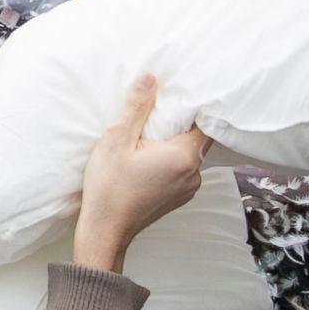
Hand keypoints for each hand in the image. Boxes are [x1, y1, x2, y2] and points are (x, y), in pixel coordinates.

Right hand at [72, 74, 208, 272]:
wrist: (105, 230)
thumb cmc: (109, 187)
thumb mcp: (116, 139)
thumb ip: (136, 107)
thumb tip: (150, 79)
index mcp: (184, 157)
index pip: (203, 123)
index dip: (190, 107)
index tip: (174, 97)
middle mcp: (193, 174)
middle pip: (195, 138)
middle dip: (176, 125)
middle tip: (152, 115)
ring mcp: (187, 188)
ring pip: (187, 154)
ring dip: (170, 144)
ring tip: (144, 139)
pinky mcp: (177, 197)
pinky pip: (180, 170)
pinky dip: (167, 161)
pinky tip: (145, 159)